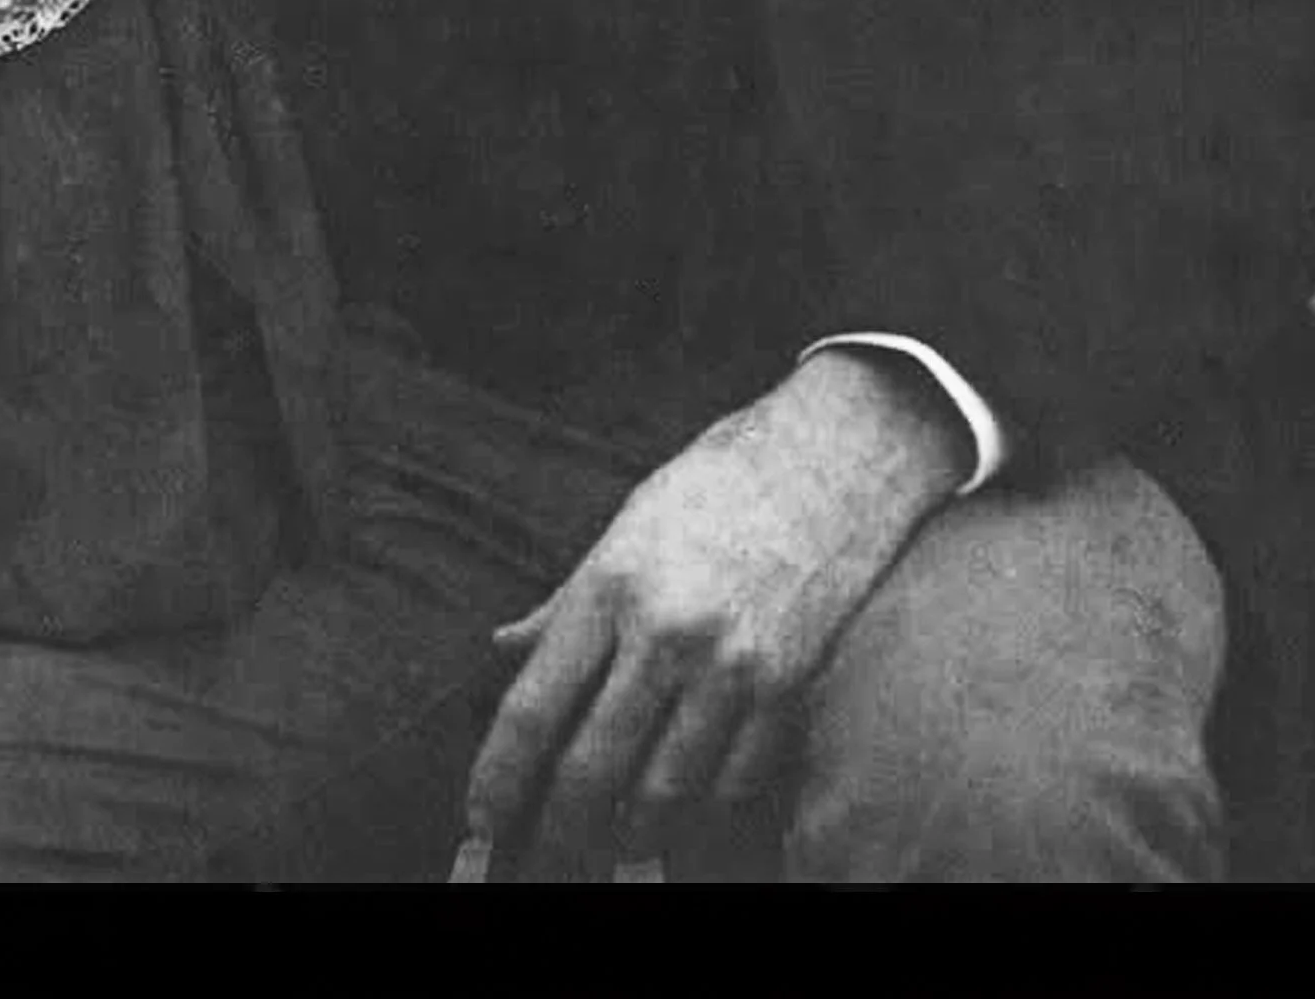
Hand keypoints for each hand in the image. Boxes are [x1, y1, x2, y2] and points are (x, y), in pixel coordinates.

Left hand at [466, 349, 968, 867]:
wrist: (833, 456)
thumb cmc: (718, 486)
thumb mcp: (627, 527)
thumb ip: (566, 603)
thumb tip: (504, 650)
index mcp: (612, 584)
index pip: (535, 707)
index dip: (500, 777)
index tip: (481, 817)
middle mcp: (668, 632)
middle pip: (593, 769)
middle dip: (558, 830)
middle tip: (540, 857)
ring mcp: (734, 667)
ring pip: (664, 794)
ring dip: (629, 836)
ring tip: (607, 847)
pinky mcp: (788, 689)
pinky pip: (733, 783)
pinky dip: (702, 813)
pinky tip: (682, 815)